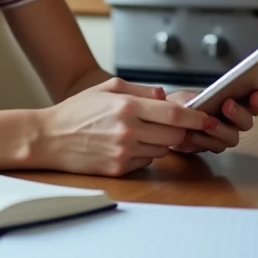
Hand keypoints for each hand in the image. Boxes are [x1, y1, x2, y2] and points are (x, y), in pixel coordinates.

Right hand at [35, 77, 221, 176]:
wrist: (49, 138)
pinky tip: (126, 146)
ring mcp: (124, 152)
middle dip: (178, 131)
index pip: (175, 115)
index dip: (196, 118)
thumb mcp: (108, 89)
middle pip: (175, 136)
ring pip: (162, 151)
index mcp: (128, 106)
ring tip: (139, 133)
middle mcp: (129, 130)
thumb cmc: (77, 111)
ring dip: (160, 143)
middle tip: (169, 125)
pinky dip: (144, 155)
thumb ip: (141, 91)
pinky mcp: (119, 169)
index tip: (209, 119)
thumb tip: (165, 97)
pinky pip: (146, 163)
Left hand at [162, 87, 257, 153]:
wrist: (166, 123)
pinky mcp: (214, 147)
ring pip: (233, 137)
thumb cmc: (180, 105)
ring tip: (207, 123)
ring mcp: (226, 135)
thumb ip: (194, 97)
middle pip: (247, 121)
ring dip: (221, 129)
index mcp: (237, 100)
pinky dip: (204, 140)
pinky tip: (193, 134)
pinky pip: (215, 147)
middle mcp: (235, 120)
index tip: (255, 97)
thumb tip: (201, 99)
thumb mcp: (184, 96)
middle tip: (227, 105)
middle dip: (238, 113)